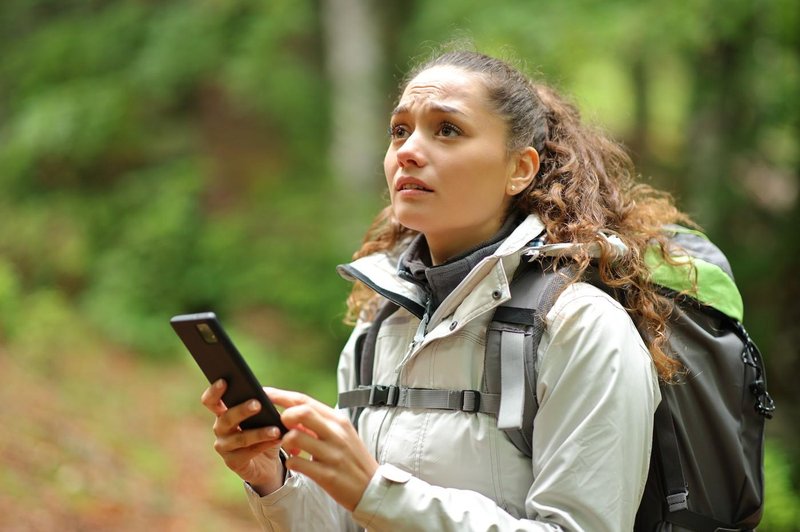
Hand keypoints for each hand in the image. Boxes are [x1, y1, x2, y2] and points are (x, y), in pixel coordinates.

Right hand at [200, 379, 284, 494]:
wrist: (267, 462)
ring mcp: (224, 447)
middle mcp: (220, 429)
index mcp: (223, 413)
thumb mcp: (263, 415)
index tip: (224, 381)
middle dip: (242, 410)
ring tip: (275, 429)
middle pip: (226, 418)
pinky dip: (264, 445)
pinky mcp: (233, 462)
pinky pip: (248, 453)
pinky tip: (276, 440)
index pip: (211, 401)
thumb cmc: (263, 431)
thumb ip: (260, 402)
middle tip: (257, 404)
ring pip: (240, 438)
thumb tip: (264, 392)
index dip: (214, 392)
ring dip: (259, 433)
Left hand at [268, 387, 378, 511]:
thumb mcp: (341, 435)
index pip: (305, 401)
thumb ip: (319, 424)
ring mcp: (332, 454)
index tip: (266, 393)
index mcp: (338, 421)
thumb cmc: (352, 459)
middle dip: (284, 417)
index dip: (282, 395)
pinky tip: (296, 464)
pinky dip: (291, 463)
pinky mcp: (327, 474)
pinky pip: (297, 463)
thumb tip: (292, 415)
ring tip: (291, 450)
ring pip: (295, 437)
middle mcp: (336, 434)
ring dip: (285, 443)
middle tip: (283, 428)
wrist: (372, 488)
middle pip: (301, 412)